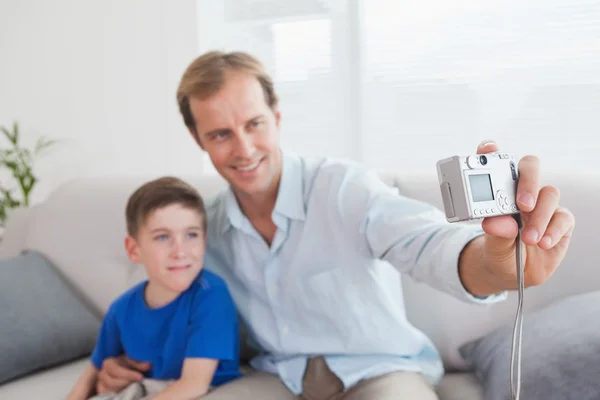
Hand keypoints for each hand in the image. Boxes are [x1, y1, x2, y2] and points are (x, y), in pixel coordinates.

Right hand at [96, 355, 150, 393]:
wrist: (123, 368)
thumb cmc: (128, 364)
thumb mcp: (133, 360)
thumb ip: (139, 363)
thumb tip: (148, 365)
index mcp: (108, 363)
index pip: (116, 370)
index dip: (129, 374)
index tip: (141, 377)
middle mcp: (102, 374)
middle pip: (112, 382)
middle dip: (127, 383)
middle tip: (139, 383)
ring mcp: (101, 384)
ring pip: (110, 390)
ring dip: (123, 389)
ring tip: (135, 387)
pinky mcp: (103, 392)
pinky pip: (108, 395)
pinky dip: (118, 395)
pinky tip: (128, 392)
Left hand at [477, 140, 574, 289]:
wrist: (511, 273)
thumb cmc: (498, 251)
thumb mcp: (492, 246)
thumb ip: (495, 233)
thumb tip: (496, 223)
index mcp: (499, 191)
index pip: (495, 163)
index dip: (491, 151)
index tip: (488, 149)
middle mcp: (522, 192)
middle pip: (530, 168)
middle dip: (528, 181)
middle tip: (522, 204)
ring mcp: (543, 204)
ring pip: (549, 194)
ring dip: (540, 217)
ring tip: (529, 239)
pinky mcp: (561, 221)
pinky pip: (563, 218)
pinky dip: (553, 230)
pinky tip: (542, 243)